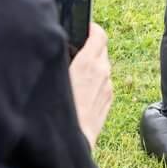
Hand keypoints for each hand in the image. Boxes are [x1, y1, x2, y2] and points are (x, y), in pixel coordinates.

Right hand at [69, 24, 112, 149]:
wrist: (74, 139)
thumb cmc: (61, 109)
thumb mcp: (56, 77)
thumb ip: (63, 58)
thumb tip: (64, 48)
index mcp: (89, 62)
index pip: (99, 34)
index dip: (91, 28)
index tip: (83, 28)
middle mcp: (103, 71)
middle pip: (102, 48)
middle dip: (90, 45)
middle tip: (74, 50)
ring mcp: (108, 86)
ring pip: (103, 65)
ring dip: (93, 63)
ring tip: (75, 71)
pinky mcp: (109, 98)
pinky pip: (104, 80)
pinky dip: (95, 78)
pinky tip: (81, 88)